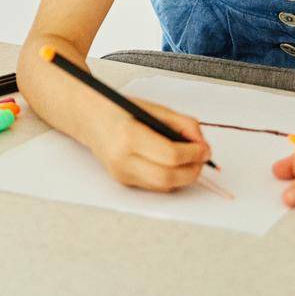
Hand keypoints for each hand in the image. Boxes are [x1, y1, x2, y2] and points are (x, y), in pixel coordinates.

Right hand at [90, 97, 211, 192]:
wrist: (89, 118)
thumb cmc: (120, 110)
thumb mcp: (153, 109)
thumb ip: (182, 124)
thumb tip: (202, 144)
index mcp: (129, 136)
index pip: (171, 155)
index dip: (194, 154)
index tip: (205, 148)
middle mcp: (122, 159)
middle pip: (168, 178)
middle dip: (192, 170)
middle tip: (201, 158)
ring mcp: (121, 173)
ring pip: (164, 186)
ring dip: (184, 176)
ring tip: (189, 160)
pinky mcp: (123, 181)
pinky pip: (155, 186)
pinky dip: (170, 177)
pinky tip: (173, 164)